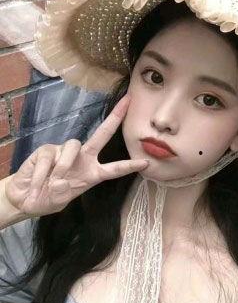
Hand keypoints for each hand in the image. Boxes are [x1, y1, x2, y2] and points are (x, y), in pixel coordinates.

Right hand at [4, 94, 148, 216]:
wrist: (26, 198)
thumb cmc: (48, 199)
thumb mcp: (61, 200)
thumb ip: (63, 192)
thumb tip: (61, 180)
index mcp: (92, 173)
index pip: (115, 168)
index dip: (129, 166)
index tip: (146, 163)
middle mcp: (83, 159)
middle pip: (102, 135)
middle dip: (115, 118)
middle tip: (128, 101)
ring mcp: (65, 152)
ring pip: (73, 145)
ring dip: (63, 166)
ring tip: (53, 182)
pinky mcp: (48, 149)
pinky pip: (51, 155)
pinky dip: (44, 171)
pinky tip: (38, 181)